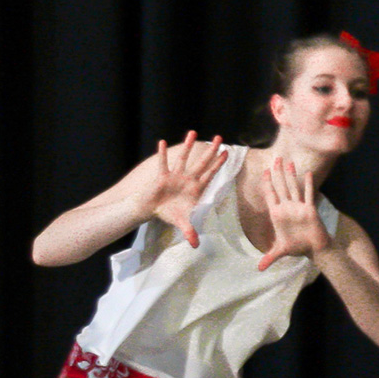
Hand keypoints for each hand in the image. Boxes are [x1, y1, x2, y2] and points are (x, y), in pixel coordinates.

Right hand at [146, 131, 226, 249]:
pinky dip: (161, 154)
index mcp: (195, 188)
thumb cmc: (169, 213)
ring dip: (188, 146)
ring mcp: (175, 176)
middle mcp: (187, 179)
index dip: (218, 164)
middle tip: (219, 138)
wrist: (151, 209)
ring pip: (183, 158)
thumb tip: (195, 245)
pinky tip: (162, 142)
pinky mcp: (162, 177)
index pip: (210, 174)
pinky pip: (162, 163)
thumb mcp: (182, 223)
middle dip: (210, 151)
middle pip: (202, 162)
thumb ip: (190, 232)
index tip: (227, 153)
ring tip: (193, 132)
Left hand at [255, 156, 328, 269]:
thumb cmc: (298, 247)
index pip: (270, 196)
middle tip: (275, 159)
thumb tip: (260, 269)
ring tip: (288, 162)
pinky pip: (308, 194)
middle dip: (277, 173)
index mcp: (277, 214)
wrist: (313, 248)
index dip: (266, 184)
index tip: (263, 172)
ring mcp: (298, 207)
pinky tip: (306, 173)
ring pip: (293, 187)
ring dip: (290, 175)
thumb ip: (270, 258)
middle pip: (280, 187)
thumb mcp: (281, 252)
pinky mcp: (310, 209)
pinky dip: (308, 184)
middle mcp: (287, 208)